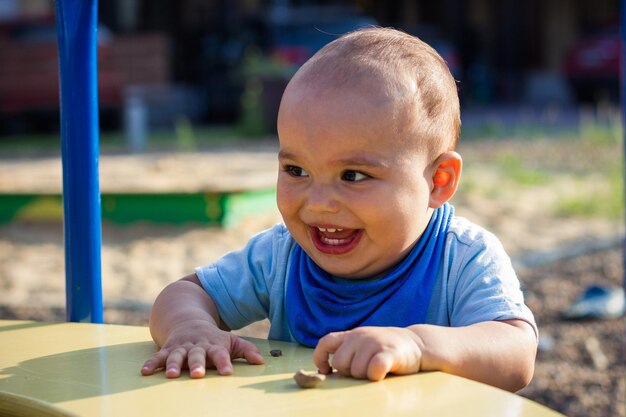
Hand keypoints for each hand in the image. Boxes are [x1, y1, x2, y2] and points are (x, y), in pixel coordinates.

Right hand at [141, 319, 263, 377]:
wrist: (188, 320)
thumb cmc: (213, 337)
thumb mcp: (230, 341)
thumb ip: (246, 350)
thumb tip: (261, 362)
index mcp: (213, 345)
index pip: (220, 354)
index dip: (224, 362)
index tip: (228, 372)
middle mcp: (196, 346)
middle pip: (197, 355)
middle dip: (198, 364)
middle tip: (199, 374)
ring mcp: (181, 347)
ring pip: (177, 356)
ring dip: (174, 365)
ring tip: (173, 375)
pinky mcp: (167, 349)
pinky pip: (158, 357)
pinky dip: (151, 363)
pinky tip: (145, 372)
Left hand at [312, 326, 424, 380]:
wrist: (418, 344)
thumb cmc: (385, 349)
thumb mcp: (363, 345)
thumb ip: (347, 352)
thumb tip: (324, 373)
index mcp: (352, 335)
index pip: (325, 343)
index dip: (320, 358)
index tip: (327, 371)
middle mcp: (360, 336)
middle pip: (340, 363)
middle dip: (349, 372)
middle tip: (365, 370)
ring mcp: (375, 343)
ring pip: (356, 370)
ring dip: (365, 376)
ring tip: (377, 369)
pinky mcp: (389, 353)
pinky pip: (374, 369)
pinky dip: (375, 375)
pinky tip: (382, 374)